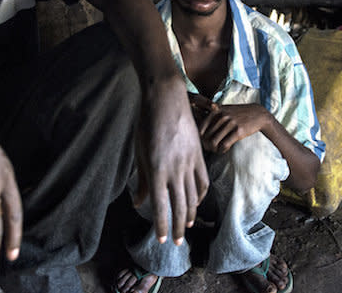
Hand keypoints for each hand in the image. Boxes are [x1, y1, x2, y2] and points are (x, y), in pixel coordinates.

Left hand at [133, 77, 208, 245]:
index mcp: (156, 170)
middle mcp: (175, 170)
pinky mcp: (199, 155)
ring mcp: (189, 162)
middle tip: (176, 242)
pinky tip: (196, 202)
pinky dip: (200, 195)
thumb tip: (139, 203)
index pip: (160, 206)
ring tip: (187, 226)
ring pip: (193, 196)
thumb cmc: (146, 124)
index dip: (161, 225)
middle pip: (180, 206)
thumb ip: (141, 180)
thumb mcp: (139, 153)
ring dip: (190, 214)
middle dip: (178, 227)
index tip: (161, 239)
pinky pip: (202, 181)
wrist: (166, 99)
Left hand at [194, 99, 269, 153]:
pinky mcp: (238, 131)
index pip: (200, 129)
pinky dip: (222, 150)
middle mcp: (221, 116)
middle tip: (210, 149)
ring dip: (214, 149)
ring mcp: (230, 123)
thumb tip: (197, 128)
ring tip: (217, 150)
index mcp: (215, 111)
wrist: (257, 114)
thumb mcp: (223, 109)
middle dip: (207, 146)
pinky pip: (224, 145)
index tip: (204, 143)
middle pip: (206, 137)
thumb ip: (211, 115)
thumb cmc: (237, 113)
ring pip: (214, 142)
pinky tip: (224, 150)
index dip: (200, 139)